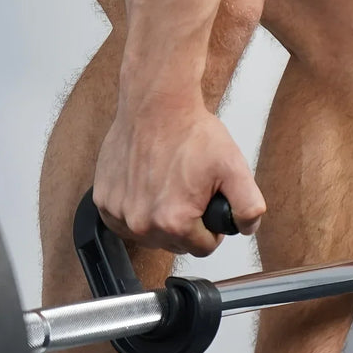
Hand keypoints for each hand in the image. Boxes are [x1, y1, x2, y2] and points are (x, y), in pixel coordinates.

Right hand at [94, 103, 264, 255]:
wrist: (157, 105)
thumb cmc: (190, 132)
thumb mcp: (234, 168)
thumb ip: (249, 206)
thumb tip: (246, 228)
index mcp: (173, 222)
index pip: (203, 248)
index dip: (211, 227)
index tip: (207, 203)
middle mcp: (142, 223)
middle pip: (175, 244)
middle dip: (186, 222)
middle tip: (189, 189)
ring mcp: (118, 213)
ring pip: (150, 235)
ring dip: (160, 217)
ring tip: (168, 184)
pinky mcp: (103, 201)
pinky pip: (125, 221)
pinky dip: (137, 208)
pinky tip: (147, 184)